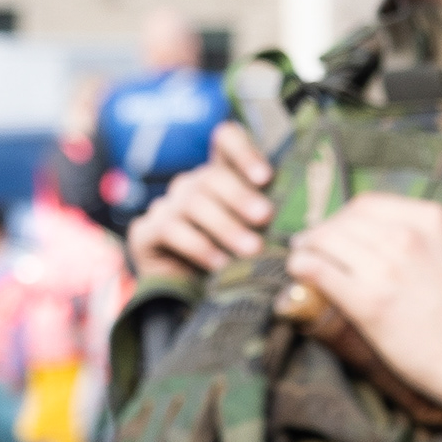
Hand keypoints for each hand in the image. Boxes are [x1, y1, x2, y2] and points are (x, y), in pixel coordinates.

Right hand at [127, 123, 275, 285]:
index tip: (266, 177)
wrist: (184, 301)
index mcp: (218, 176)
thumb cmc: (228, 263)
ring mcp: (165, 206)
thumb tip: (296, 215)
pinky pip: (171, 229)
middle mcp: (190, 185)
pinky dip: (199, 246)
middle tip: (264, 217)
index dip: (244, 152)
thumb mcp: (251, 237)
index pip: (225, 140)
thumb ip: (264, 218)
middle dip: (240, 196)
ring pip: (193, 202)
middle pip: (211, 176)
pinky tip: (219, 263)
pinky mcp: (145, 231)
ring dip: (225, 226)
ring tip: (250, 248)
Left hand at [284, 195, 441, 441]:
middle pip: (343, 221)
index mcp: (431, 218)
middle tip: (309, 246)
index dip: (343, 217)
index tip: (334, 231)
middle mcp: (407, 236)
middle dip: (321, 232)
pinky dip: (303, 269)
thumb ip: (430, 232)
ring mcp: (386, 268)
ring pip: (325, 242)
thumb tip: (392, 227)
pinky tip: (300, 275)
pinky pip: (320, 272)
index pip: (367, 204)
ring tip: (301, 260)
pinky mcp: (369, 302)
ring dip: (305, 249)